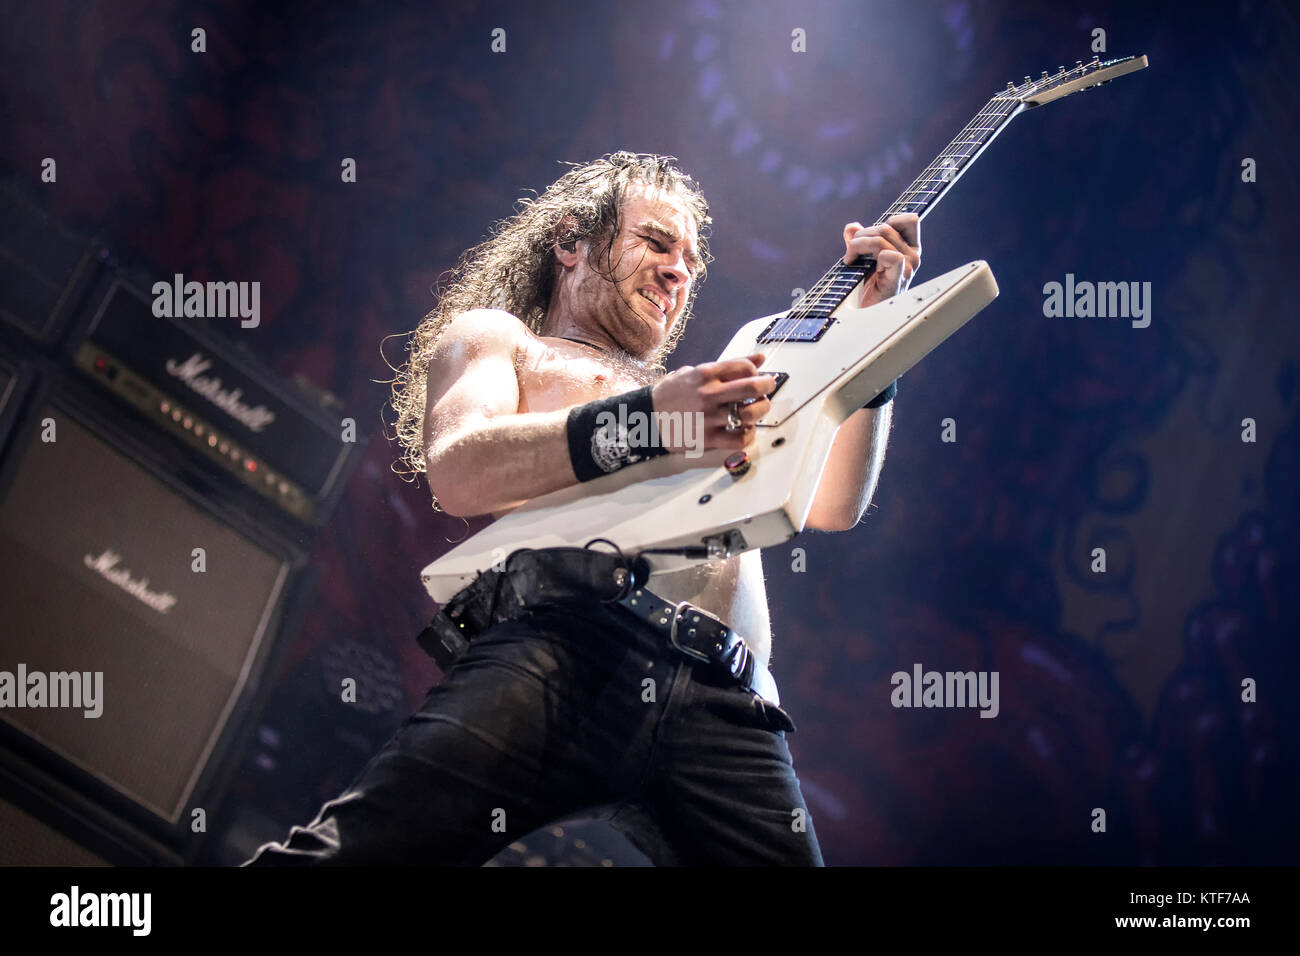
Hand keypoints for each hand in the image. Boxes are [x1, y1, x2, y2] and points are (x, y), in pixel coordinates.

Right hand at [651, 353, 775, 451]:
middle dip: (767, 386)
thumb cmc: (671, 394)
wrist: (646, 418)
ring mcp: (709, 418)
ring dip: (760, 411)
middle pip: (752, 387)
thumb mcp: (694, 372)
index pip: (745, 367)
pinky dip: (748, 434)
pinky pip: (740, 439)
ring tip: (755, 410)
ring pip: (750, 414)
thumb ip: (727, 366)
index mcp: (704, 374)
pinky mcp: (708, 439)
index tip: (755, 375)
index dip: (756, 370)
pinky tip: (744, 429)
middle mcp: (708, 394)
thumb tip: (760, 358)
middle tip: (767, 387)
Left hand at [842, 213, 920, 308]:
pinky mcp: (898, 278)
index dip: (889, 220)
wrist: (862, 315)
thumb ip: (858, 239)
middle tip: (850, 253)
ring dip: (857, 245)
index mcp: (910, 248)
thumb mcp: (861, 257)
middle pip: (886, 227)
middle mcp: (913, 256)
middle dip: (861, 236)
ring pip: (881, 238)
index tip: (872, 235)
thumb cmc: (864, 288)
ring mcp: (908, 267)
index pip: (910, 219)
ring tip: (849, 259)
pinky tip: (855, 265)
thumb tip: (852, 227)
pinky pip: (890, 255)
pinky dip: (867, 254)